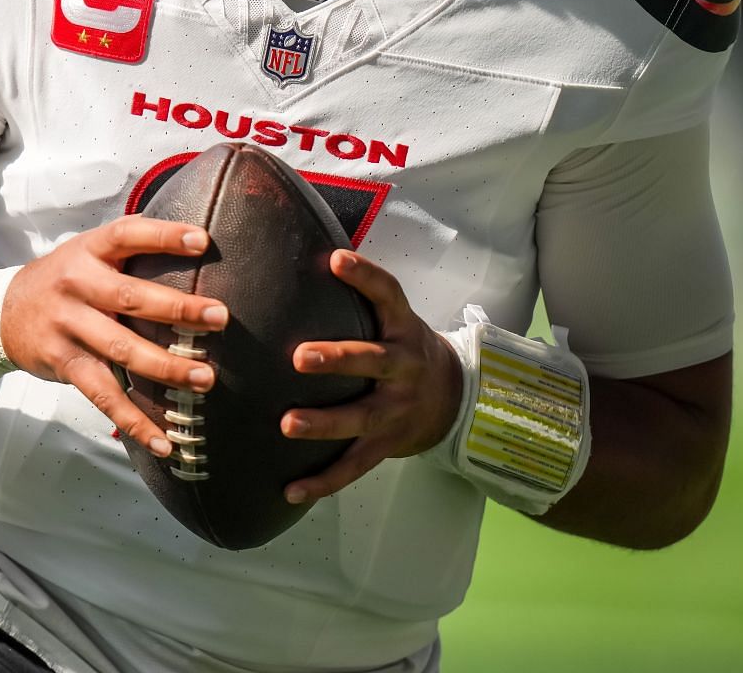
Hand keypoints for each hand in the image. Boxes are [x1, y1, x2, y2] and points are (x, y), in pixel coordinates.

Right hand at [0, 216, 228, 458]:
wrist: (4, 313)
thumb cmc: (65, 280)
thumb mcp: (88, 253)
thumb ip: (128, 251)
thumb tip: (198, 246)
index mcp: (89, 251)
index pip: (127, 235)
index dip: (163, 235)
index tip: (202, 241)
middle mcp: (76, 285)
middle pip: (130, 297)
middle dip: (178, 309)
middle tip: (220, 318)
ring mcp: (68, 326)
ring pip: (122, 350)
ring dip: (167, 367)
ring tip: (205, 378)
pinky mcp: (65, 364)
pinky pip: (103, 396)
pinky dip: (133, 421)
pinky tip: (163, 441)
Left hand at [280, 249, 461, 504]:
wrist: (454, 398)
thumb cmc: (403, 348)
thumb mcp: (393, 318)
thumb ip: (358, 297)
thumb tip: (301, 253)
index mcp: (403, 329)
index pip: (388, 295)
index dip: (365, 277)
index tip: (335, 259)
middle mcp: (404, 368)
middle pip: (373, 361)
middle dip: (338, 359)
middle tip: (299, 356)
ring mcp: (396, 410)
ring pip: (361, 419)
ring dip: (324, 423)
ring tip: (287, 424)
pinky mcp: (387, 445)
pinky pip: (355, 466)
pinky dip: (323, 481)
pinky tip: (290, 490)